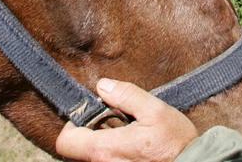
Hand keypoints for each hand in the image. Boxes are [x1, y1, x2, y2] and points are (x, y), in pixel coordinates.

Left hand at [55, 78, 198, 161]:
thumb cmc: (176, 144)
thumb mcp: (155, 111)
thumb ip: (127, 96)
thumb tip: (103, 86)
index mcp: (106, 149)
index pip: (65, 142)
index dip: (72, 125)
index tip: (89, 115)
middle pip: (75, 151)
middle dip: (88, 133)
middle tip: (110, 121)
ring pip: (90, 157)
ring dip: (100, 143)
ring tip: (124, 134)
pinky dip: (111, 152)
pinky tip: (131, 146)